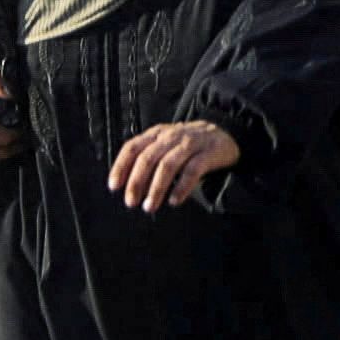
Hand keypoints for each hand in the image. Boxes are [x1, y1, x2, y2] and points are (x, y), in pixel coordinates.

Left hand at [109, 120, 240, 214]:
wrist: (225, 134)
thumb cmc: (189, 146)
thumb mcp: (166, 144)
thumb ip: (149, 157)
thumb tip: (128, 186)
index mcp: (157, 133)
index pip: (132, 147)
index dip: (121, 167)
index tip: (114, 187)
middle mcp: (171, 136)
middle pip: (148, 158)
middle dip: (137, 182)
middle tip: (131, 202)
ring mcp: (191, 143)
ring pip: (168, 165)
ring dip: (156, 188)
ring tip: (150, 206)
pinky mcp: (209, 152)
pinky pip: (192, 170)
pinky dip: (182, 187)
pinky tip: (174, 200)